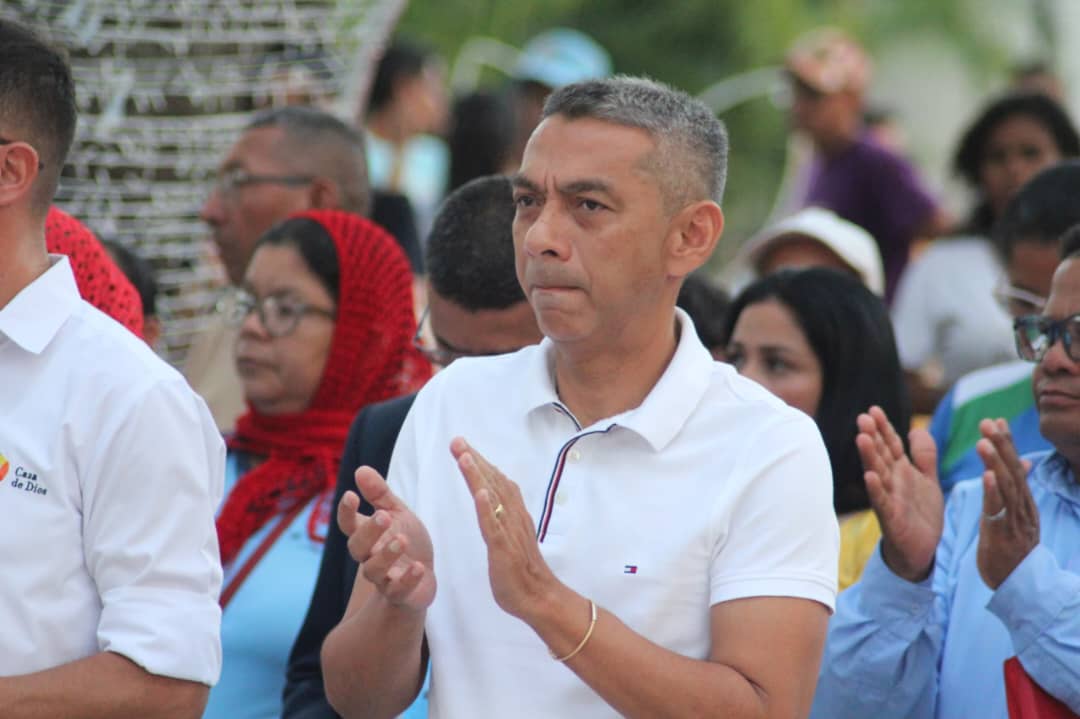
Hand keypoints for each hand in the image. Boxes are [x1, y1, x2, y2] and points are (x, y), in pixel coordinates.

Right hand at [337, 466, 435, 612]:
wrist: (424, 577)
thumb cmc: (406, 540)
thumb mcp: (397, 512)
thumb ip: (379, 494)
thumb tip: (360, 469)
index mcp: (367, 535)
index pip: (348, 524)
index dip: (346, 511)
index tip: (350, 495)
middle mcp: (370, 557)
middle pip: (357, 547)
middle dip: (369, 531)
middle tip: (384, 516)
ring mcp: (384, 577)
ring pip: (373, 570)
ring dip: (386, 555)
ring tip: (401, 540)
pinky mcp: (401, 594)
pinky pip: (398, 590)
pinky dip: (408, 579)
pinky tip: (418, 567)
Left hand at [450, 437, 562, 622]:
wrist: (539, 597)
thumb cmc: (520, 571)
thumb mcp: (509, 537)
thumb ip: (501, 517)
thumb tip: (491, 498)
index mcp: (513, 514)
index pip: (496, 482)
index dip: (479, 462)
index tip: (463, 445)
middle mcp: (512, 517)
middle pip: (493, 482)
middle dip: (474, 460)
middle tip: (457, 440)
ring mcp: (509, 532)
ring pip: (493, 498)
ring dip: (478, 476)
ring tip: (464, 456)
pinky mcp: (504, 549)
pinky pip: (495, 526)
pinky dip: (487, 509)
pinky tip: (480, 494)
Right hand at [855, 406, 943, 581]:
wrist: (925, 551)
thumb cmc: (921, 514)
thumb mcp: (928, 480)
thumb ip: (924, 455)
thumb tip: (916, 429)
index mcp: (902, 471)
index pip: (892, 445)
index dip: (884, 428)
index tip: (873, 409)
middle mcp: (892, 482)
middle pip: (881, 455)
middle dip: (873, 436)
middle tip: (863, 418)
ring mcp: (890, 500)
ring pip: (878, 474)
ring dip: (869, 457)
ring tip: (862, 439)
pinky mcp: (892, 519)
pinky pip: (882, 502)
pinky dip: (875, 490)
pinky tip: (869, 476)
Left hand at [975, 419, 1038, 589]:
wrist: (1020, 584)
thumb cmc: (1014, 547)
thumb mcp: (1017, 515)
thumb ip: (1016, 489)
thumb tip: (1023, 462)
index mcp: (1023, 501)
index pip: (1015, 466)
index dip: (1006, 443)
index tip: (997, 420)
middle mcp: (1021, 506)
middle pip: (1012, 471)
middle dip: (1000, 445)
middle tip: (988, 422)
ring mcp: (1014, 520)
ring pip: (1006, 486)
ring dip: (995, 462)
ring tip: (984, 441)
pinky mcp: (1002, 534)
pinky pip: (998, 510)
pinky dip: (994, 491)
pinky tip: (987, 475)